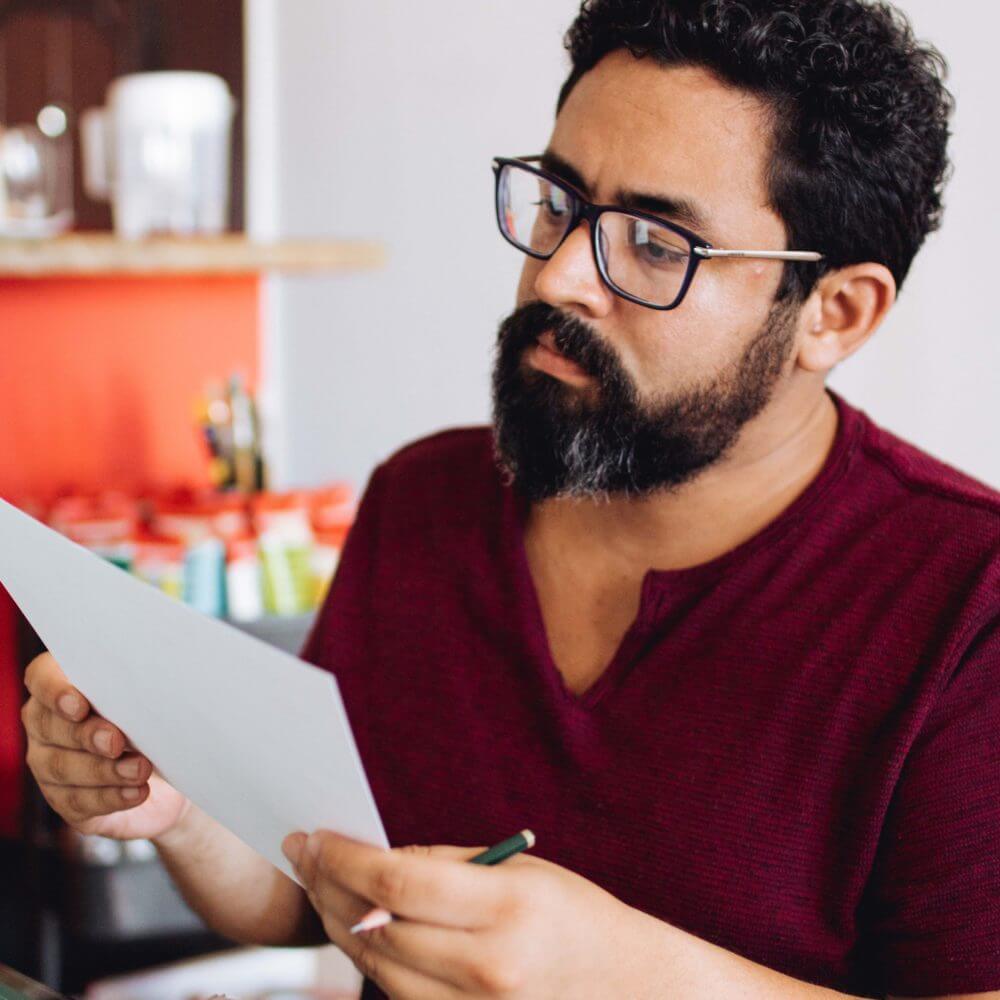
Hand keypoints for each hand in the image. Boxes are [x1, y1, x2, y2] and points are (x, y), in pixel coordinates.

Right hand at [22, 652, 188, 839]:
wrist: (163, 765)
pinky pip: (79, 801)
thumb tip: (153, 684)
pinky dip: (111, 797)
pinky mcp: (65, 799)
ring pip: (63, 768)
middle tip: (116, 741)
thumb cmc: (150, 714)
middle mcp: (45, 724)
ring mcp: (48, 764)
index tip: (80, 706)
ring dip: (105, 770)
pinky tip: (136, 792)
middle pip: (51, 727)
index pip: (42, 678)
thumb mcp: (147, 696)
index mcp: (60, 685)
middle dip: (86, 735)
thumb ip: (137, 687)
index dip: (55, 691)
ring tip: (140, 769)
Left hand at [282, 830, 658, 998]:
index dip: (343, 857)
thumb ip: (444, 865)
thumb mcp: (518, 870)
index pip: (397, 881)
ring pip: (376, 968)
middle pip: (375, 927)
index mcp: (506, 909)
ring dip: (337, 923)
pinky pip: (398, 997)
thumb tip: (374, 859)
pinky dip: (370, 960)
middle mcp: (488, 968)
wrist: (626, 988)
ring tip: (318, 887)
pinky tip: (356, 926)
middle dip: (326, 886)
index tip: (314, 837)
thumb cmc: (573, 916)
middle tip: (301, 855)